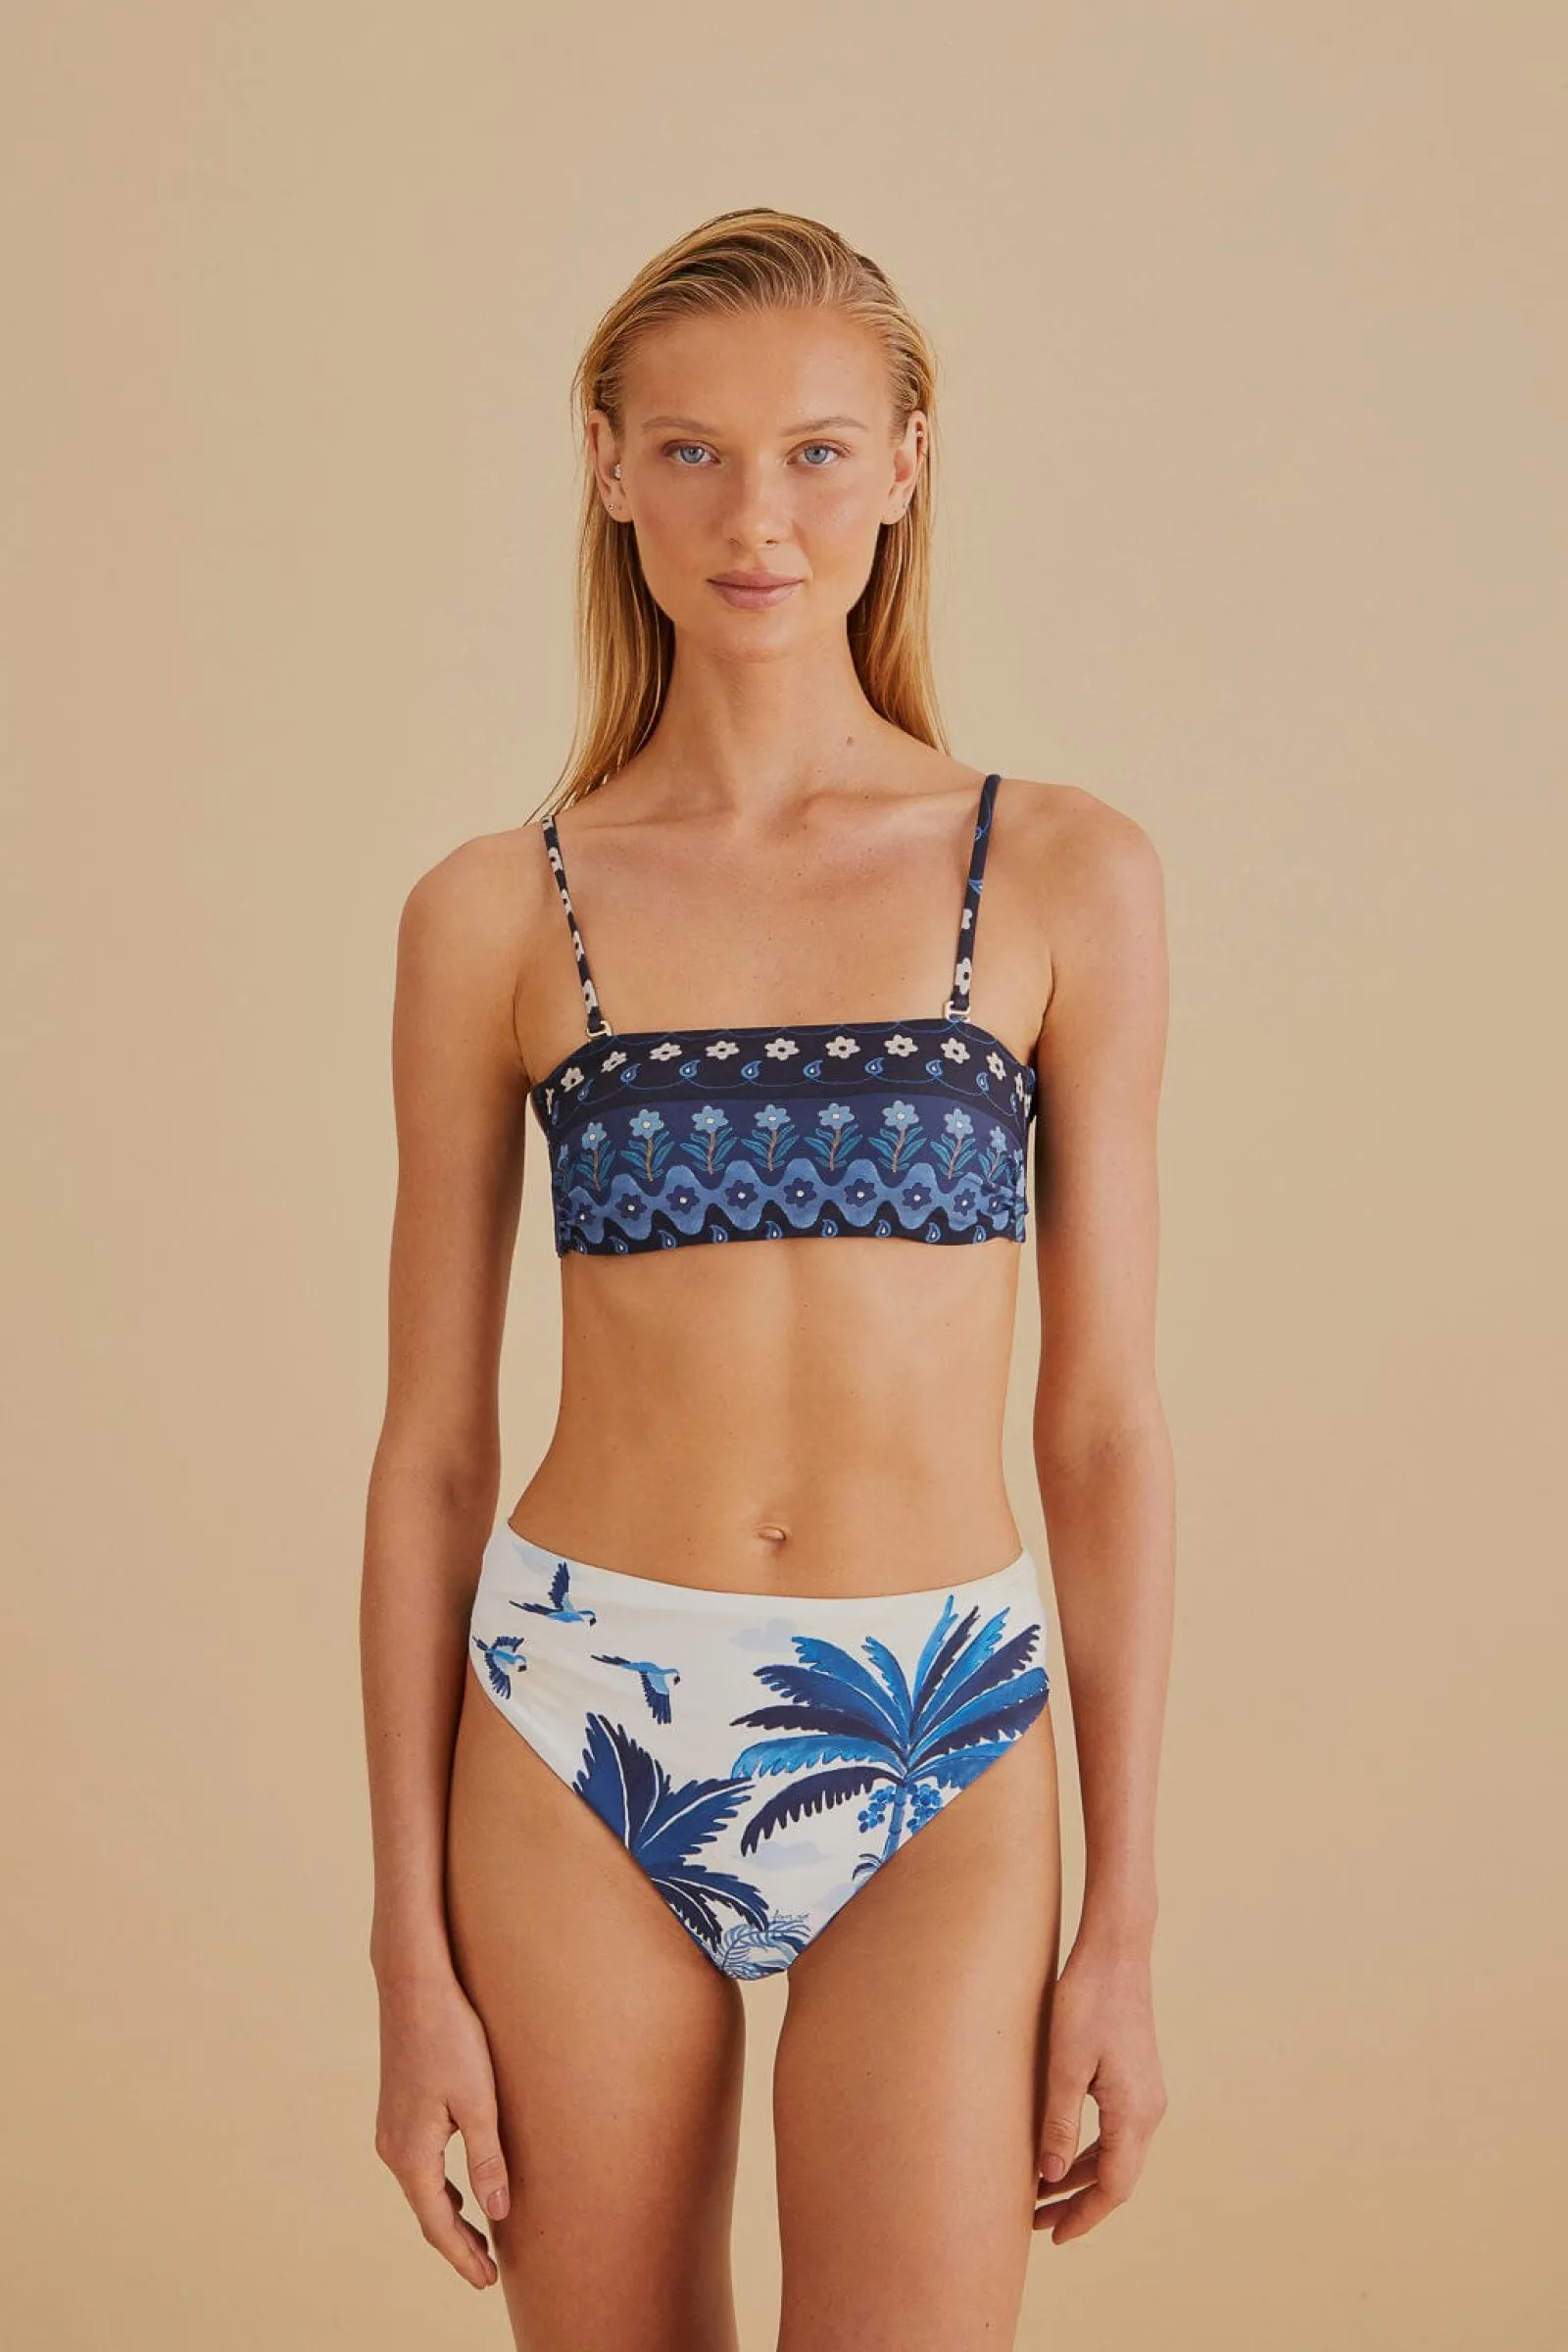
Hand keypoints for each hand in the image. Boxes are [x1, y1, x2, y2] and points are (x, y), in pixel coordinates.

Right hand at [373, 1965, 511, 2289]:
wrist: (414, 1984)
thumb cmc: (450, 2037)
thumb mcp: (479, 2102)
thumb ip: (487, 2160)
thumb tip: (497, 2214)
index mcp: (411, 2154)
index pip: (437, 2225)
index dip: (463, 2256)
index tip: (486, 2281)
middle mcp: (392, 2148)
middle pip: (426, 2211)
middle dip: (456, 2243)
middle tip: (486, 2272)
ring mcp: (390, 2128)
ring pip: (421, 2188)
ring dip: (448, 2215)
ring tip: (478, 2237)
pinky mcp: (396, 2108)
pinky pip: (418, 2165)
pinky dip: (439, 2187)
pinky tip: (459, 2187)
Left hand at [1034, 1936, 1166, 2241]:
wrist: (1117, 1950)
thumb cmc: (1087, 2001)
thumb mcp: (1064, 2065)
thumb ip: (1059, 2123)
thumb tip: (1051, 2178)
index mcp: (1134, 2114)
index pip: (1113, 2187)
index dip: (1083, 2216)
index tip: (1053, 2237)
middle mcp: (1149, 2111)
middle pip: (1117, 2177)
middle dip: (1079, 2204)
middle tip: (1037, 2223)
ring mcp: (1147, 2094)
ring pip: (1117, 2155)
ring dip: (1083, 2178)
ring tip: (1042, 2195)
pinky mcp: (1138, 2078)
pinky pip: (1117, 2132)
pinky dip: (1091, 2151)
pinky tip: (1062, 2153)